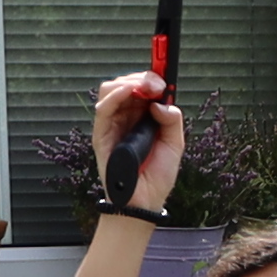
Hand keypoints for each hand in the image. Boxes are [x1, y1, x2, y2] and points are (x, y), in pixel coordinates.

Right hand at [85, 66, 190, 222]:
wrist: (145, 201)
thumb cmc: (157, 175)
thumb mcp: (175, 143)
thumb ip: (172, 120)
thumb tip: (161, 103)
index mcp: (142, 116)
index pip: (142, 87)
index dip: (151, 77)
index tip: (164, 75)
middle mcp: (125, 117)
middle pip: (126, 83)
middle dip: (143, 78)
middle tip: (158, 85)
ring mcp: (112, 124)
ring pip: (111, 89)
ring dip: (129, 83)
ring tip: (146, 88)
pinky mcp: (101, 134)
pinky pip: (103, 108)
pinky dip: (115, 95)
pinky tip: (128, 92)